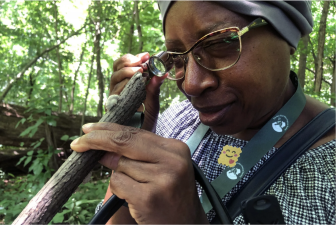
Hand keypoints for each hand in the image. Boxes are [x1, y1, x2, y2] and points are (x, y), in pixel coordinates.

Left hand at [71, 122, 208, 223]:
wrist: (186, 223)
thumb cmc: (170, 193)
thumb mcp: (161, 167)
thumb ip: (138, 154)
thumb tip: (103, 147)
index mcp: (175, 148)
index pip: (135, 132)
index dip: (108, 129)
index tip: (89, 129)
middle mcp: (171, 161)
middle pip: (123, 142)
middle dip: (96, 140)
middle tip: (78, 143)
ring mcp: (162, 179)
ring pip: (118, 166)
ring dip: (118, 174)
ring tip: (138, 187)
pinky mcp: (149, 198)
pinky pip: (118, 184)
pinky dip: (119, 190)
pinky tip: (134, 197)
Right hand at [111, 53, 166, 131]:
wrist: (140, 142)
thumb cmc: (146, 122)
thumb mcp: (152, 104)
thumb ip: (154, 90)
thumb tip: (162, 74)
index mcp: (126, 85)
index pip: (123, 66)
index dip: (132, 58)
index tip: (146, 55)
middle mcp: (118, 91)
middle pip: (116, 70)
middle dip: (128, 63)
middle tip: (141, 63)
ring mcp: (113, 99)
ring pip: (114, 80)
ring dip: (126, 73)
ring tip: (139, 72)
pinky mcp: (111, 109)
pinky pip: (113, 95)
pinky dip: (122, 89)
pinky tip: (131, 87)